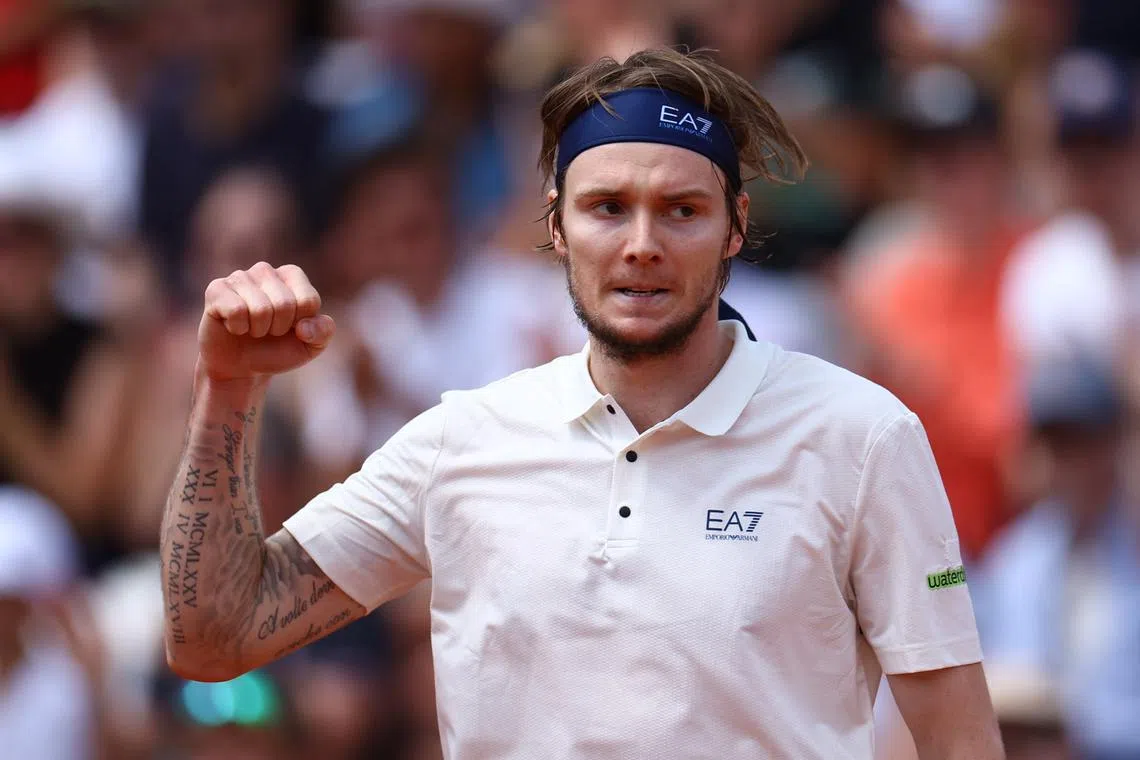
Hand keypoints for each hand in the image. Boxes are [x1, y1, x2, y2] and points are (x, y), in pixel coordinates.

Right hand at [198, 262, 334, 381]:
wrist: (241, 366)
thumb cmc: (277, 350)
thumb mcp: (310, 346)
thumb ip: (323, 333)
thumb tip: (304, 327)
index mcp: (292, 275)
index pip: (308, 301)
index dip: (302, 325)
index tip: (291, 328)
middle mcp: (265, 270)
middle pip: (285, 304)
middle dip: (278, 329)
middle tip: (268, 331)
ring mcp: (239, 277)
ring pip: (261, 309)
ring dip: (258, 330)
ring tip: (252, 329)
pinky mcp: (216, 289)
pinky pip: (236, 310)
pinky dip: (238, 328)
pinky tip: (234, 326)